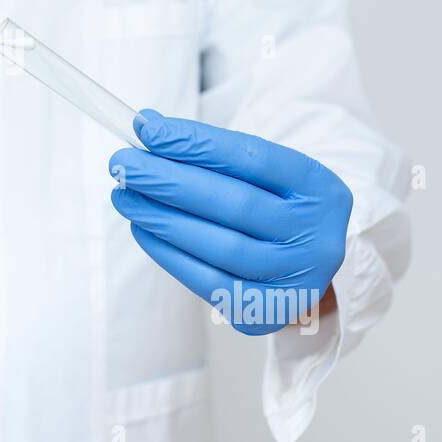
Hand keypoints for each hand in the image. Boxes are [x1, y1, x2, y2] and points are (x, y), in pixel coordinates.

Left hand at [109, 109, 352, 334]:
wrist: (299, 266)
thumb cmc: (270, 208)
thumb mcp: (258, 175)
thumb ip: (210, 153)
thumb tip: (148, 128)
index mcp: (319, 188)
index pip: (253, 158)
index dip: (196, 143)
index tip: (147, 130)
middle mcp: (317, 234)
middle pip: (235, 203)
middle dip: (169, 180)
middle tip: (122, 164)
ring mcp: (296, 279)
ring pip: (221, 245)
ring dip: (162, 217)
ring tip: (124, 196)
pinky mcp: (265, 313)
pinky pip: (209, 282)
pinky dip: (168, 253)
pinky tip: (142, 228)